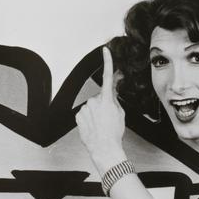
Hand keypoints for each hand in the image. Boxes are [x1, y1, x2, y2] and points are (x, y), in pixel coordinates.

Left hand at [76, 46, 126, 174]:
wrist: (104, 148)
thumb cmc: (114, 133)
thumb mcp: (120, 113)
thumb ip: (115, 100)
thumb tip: (112, 93)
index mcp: (107, 99)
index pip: (107, 76)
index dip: (107, 62)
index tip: (105, 51)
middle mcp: (94, 101)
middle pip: (100, 97)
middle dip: (104, 104)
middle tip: (108, 117)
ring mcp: (85, 108)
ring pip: (92, 106)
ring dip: (96, 112)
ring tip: (101, 124)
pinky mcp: (78, 116)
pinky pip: (85, 113)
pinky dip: (89, 118)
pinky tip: (93, 126)